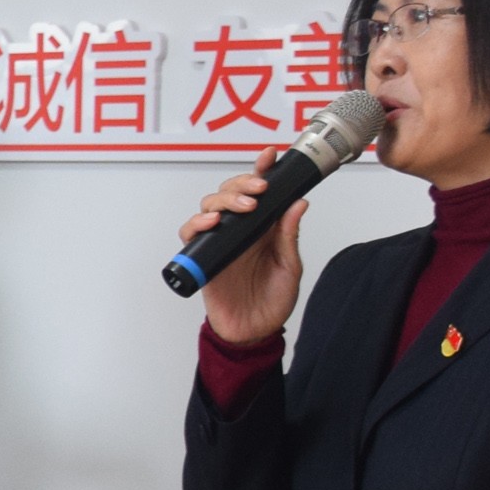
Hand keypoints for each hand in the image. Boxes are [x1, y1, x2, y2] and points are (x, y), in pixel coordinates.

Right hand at [181, 147, 306, 345]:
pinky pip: (191, 233)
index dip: (262, 170)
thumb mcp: (290, 267)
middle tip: (258, 189)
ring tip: (242, 208)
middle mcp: (241, 231)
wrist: (254, 332)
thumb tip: (298, 204)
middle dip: (242, 183)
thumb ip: (289, 236)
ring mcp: (220, 242)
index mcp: (264, 228)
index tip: (270, 156)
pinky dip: (197, 223)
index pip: (261, 192)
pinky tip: (212, 223)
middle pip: (231, 193)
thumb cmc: (273, 302)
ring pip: (210, 206)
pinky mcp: (203, 257)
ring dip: (223, 201)